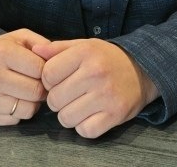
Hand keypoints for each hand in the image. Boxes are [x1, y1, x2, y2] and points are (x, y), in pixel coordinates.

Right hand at [0, 29, 49, 125]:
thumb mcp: (18, 37)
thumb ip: (41, 44)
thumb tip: (58, 58)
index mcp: (2, 53)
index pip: (40, 69)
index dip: (47, 71)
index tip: (43, 70)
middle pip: (36, 92)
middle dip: (41, 88)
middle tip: (37, 83)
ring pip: (28, 110)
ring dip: (32, 102)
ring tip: (24, 91)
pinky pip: (16, 120)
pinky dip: (18, 112)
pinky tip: (11, 99)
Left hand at [33, 38, 158, 137]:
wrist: (142, 69)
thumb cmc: (106, 58)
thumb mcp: (83, 45)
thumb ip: (57, 49)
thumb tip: (34, 52)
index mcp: (85, 53)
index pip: (48, 74)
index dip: (48, 80)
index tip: (57, 80)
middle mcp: (95, 73)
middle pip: (55, 98)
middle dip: (56, 99)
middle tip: (67, 94)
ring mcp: (106, 96)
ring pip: (66, 117)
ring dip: (68, 114)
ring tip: (77, 104)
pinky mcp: (115, 115)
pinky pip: (85, 131)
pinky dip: (83, 126)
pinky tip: (89, 114)